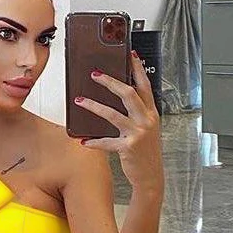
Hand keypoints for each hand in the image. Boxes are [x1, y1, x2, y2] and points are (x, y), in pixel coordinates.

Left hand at [74, 51, 162, 190]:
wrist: (151, 176)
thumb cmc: (146, 152)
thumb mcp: (147, 129)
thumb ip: (137, 114)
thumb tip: (119, 98)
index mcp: (151, 113)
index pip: (145, 86)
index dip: (138, 70)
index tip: (130, 55)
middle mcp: (146, 121)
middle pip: (129, 94)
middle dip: (111, 82)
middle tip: (95, 75)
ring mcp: (138, 134)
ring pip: (113, 115)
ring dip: (94, 106)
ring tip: (80, 100)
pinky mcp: (128, 148)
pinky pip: (107, 142)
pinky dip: (94, 141)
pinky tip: (84, 141)